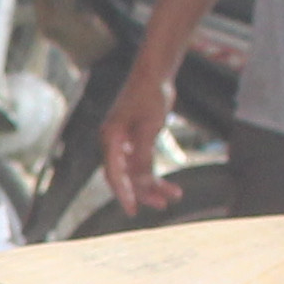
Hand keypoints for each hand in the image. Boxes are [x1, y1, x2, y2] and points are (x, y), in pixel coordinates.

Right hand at [98, 56, 182, 218]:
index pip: (114, 173)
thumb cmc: (150, 96)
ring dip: (153, 186)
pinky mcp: (135, 141)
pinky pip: (143, 164)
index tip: (132, 209)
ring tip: (173, 197)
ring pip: (136, 173)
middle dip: (143, 192)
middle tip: (161, 206)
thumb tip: (141, 181)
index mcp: (110, 138)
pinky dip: (156, 175)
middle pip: (124, 177)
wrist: (154, 74)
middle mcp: (113, 143)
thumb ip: (143, 154)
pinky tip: (171, 187)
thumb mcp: (149, 127)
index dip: (123, 193)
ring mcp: (124, 143)